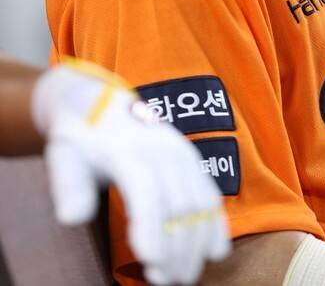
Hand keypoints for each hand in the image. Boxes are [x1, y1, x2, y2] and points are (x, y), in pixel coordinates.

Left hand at [32, 59, 229, 284]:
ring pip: (199, 201)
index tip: (150, 261)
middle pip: (177, 202)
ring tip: (181, 275)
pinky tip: (215, 252)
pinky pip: (210, 193)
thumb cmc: (80, 137)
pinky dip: (216, 223)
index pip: (145, 188)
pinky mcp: (191, 159)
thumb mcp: (62, 155)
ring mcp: (180, 152)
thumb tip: (72, 218)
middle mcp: (161, 147)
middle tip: (163, 281)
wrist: (101, 102)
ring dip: (196, 244)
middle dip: (175, 248)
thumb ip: (67, 185)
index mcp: (126, 147)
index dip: (151, 225)